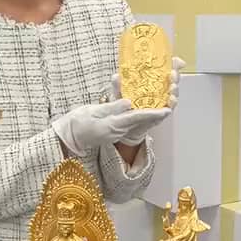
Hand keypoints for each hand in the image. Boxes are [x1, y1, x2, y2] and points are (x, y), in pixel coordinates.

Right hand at [52, 97, 170, 155]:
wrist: (69, 139)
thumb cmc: (77, 124)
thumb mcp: (93, 112)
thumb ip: (112, 107)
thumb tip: (129, 103)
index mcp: (114, 125)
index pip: (138, 118)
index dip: (154, 114)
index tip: (167, 110)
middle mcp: (120, 132)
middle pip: (144, 122)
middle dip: (159, 113)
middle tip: (172, 100)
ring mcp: (119, 134)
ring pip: (141, 123)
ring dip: (153, 114)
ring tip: (165, 103)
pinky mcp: (117, 132)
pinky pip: (133, 124)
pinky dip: (143, 116)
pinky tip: (149, 109)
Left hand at [110, 56, 185, 108]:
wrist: (123, 123)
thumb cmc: (124, 105)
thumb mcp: (119, 92)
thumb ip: (118, 85)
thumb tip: (116, 77)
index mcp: (151, 80)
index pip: (165, 69)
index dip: (172, 64)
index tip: (176, 61)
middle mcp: (159, 90)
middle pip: (172, 80)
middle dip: (175, 76)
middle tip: (173, 73)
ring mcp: (161, 102)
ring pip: (173, 94)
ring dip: (175, 90)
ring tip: (172, 87)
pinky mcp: (160, 115)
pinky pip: (168, 109)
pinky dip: (171, 105)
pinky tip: (171, 101)